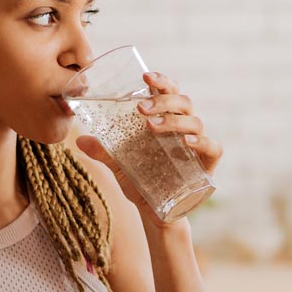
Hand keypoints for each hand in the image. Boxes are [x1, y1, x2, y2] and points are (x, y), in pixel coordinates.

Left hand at [76, 71, 223, 222]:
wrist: (157, 214)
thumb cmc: (142, 183)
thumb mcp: (119, 167)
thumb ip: (103, 153)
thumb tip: (79, 140)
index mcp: (166, 121)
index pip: (168, 92)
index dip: (161, 81)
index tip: (145, 77)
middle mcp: (184, 128)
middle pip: (183, 102)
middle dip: (163, 100)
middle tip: (141, 108)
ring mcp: (198, 145)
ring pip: (195, 121)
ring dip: (174, 119)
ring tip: (152, 125)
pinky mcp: (207, 165)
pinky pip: (212, 147)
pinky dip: (201, 142)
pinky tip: (185, 142)